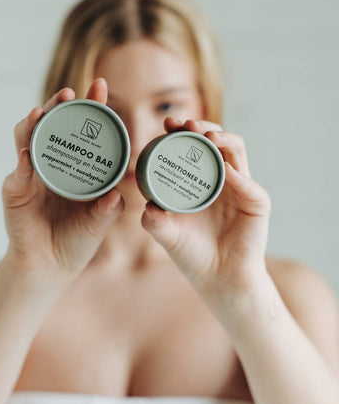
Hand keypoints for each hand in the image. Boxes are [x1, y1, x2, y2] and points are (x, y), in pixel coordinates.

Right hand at [1, 78, 123, 283]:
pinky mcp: (15, 192)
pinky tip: (28, 154)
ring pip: (28, 139)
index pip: (83, 129)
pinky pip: (18, 174)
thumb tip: (117, 194)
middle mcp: (52, 163)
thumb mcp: (100, 221)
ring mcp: (30, 174)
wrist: (52, 268)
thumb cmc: (77, 240)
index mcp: (76, 165)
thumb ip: (110, 207)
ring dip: (34, 124)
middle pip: (53, 124)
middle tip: (69, 93)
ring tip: (41, 111)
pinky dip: (23, 163)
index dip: (90, 106)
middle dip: (59, 105)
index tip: (100, 84)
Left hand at [141, 118, 270, 296]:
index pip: (193, 145)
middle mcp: (222, 177)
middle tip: (185, 124)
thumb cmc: (192, 253)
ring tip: (206, 136)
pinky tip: (224, 169)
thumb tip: (146, 206)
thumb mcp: (166, 234)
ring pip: (236, 151)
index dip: (181, 131)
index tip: (167, 124)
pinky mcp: (257, 203)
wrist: (217, 279)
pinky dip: (237, 175)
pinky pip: (249, 184)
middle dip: (201, 126)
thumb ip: (154, 220)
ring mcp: (241, 187)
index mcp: (200, 178)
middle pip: (217, 140)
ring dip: (223, 139)